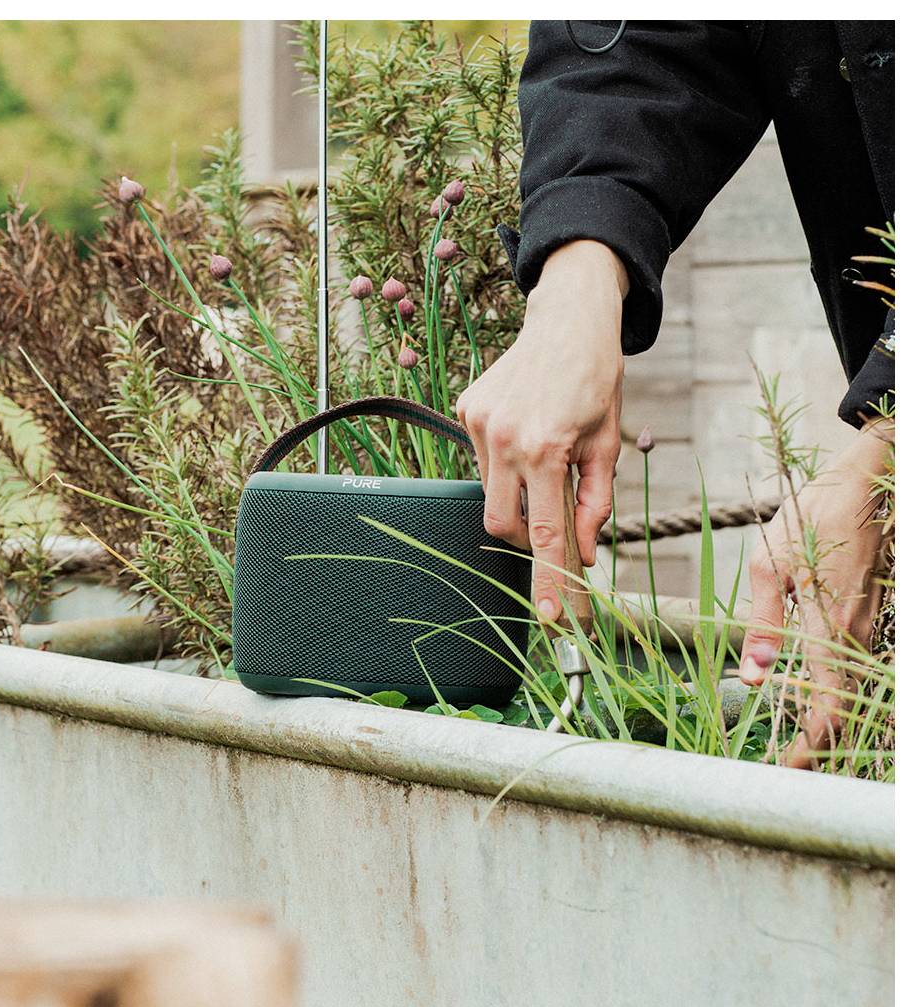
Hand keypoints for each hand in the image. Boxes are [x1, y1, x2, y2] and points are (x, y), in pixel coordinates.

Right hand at [456, 240, 627, 621]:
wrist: (568, 318)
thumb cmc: (597, 380)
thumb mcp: (608, 444)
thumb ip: (594, 503)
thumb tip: (583, 553)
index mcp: (548, 448)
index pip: (548, 534)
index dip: (551, 581)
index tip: (551, 619)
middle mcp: (506, 439)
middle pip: (503, 525)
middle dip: (528, 538)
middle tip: (553, 521)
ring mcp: (479, 424)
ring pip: (492, 492)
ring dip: (519, 493)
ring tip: (544, 457)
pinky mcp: (466, 410)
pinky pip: (482, 460)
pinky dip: (505, 464)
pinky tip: (524, 431)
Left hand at [739, 420, 891, 768]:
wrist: (863, 482)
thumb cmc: (810, 518)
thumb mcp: (770, 566)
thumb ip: (764, 625)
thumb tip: (754, 678)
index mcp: (829, 628)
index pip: (828, 707)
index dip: (811, 747)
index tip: (785, 769)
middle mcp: (855, 635)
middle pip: (845, 708)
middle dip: (819, 744)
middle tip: (786, 764)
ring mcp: (866, 625)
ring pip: (852, 689)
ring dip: (828, 720)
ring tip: (796, 743)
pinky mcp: (866, 613)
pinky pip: (854, 666)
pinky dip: (836, 692)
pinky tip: (812, 700)